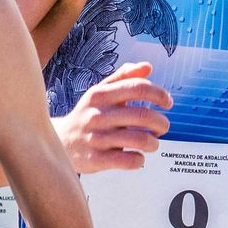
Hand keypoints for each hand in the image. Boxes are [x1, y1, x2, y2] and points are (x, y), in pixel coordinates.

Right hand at [55, 62, 171, 173]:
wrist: (59, 142)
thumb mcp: (100, 92)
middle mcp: (98, 114)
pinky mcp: (96, 159)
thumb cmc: (86, 115)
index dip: (159, 94)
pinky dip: (140, 160)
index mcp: (101, 95)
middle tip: (162, 127)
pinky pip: (128, 161)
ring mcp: (96, 138)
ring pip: (140, 140)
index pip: (138, 87)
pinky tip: (138, 156)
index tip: (168, 102)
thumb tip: (147, 66)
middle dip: (161, 122)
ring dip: (154, 143)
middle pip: (144, 115)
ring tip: (152, 143)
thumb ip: (124, 77)